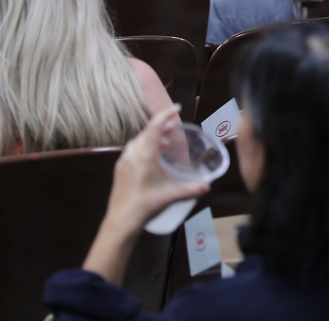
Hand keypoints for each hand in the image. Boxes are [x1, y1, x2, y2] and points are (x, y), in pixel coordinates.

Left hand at [83, 108, 208, 284]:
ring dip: (153, 137)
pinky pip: (134, 150)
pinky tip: (153, 157)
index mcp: (144, 156)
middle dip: (162, 126)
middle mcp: (132, 155)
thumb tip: (208, 186)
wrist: (121, 221)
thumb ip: (192, 189)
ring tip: (167, 141)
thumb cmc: (146, 205)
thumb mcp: (171, 196)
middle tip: (175, 125)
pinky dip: (145, 146)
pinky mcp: (121, 170)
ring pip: (139, 141)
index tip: (176, 108)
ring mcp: (124, 162)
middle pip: (147, 132)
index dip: (165, 115)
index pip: (155, 128)